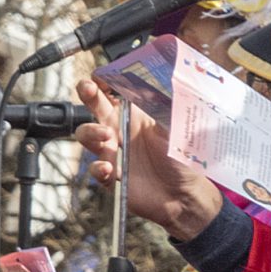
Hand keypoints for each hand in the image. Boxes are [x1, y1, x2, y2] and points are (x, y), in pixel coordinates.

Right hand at [75, 78, 221, 241]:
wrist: (183, 195)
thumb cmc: (183, 159)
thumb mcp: (177, 128)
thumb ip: (167, 108)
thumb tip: (170, 80)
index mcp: (137, 114)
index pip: (116, 92)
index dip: (105, 81)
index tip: (102, 75)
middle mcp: (121, 130)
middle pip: (96, 107)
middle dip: (88, 94)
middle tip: (87, 88)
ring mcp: (113, 152)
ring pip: (87, 135)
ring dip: (91, 132)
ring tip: (106, 135)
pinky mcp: (111, 175)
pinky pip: (95, 168)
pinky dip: (98, 168)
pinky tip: (109, 168)